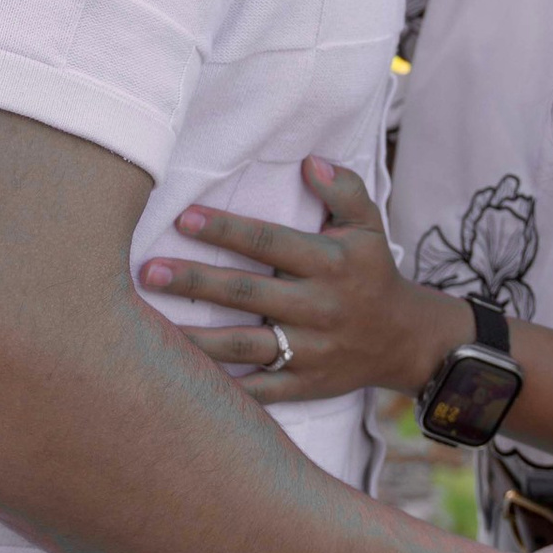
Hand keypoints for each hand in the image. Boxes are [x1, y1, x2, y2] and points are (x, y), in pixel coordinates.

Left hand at [138, 161, 456, 404]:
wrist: (403, 340)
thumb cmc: (371, 272)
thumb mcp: (369, 226)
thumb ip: (344, 190)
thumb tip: (310, 162)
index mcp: (328, 263)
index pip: (269, 242)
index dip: (226, 230)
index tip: (184, 218)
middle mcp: (317, 307)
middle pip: (245, 293)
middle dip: (195, 282)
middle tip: (148, 272)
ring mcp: (308, 350)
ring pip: (242, 345)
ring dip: (194, 337)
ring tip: (149, 330)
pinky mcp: (303, 385)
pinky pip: (257, 390)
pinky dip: (222, 389)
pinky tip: (183, 380)